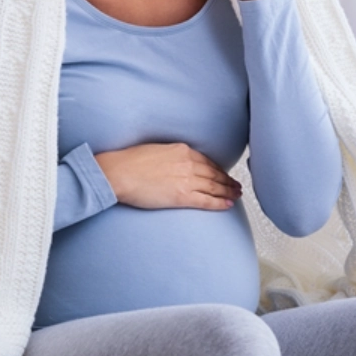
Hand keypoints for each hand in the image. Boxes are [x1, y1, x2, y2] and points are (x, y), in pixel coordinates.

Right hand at [94, 142, 242, 210]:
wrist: (119, 173)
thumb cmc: (129, 162)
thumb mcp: (155, 150)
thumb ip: (170, 156)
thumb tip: (174, 163)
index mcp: (182, 150)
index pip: (207, 161)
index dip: (218, 170)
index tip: (224, 174)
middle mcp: (188, 163)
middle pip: (215, 174)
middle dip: (228, 181)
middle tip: (236, 186)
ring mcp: (187, 180)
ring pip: (215, 187)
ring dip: (228, 192)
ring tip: (236, 196)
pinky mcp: (182, 196)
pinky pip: (207, 201)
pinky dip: (219, 203)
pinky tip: (228, 205)